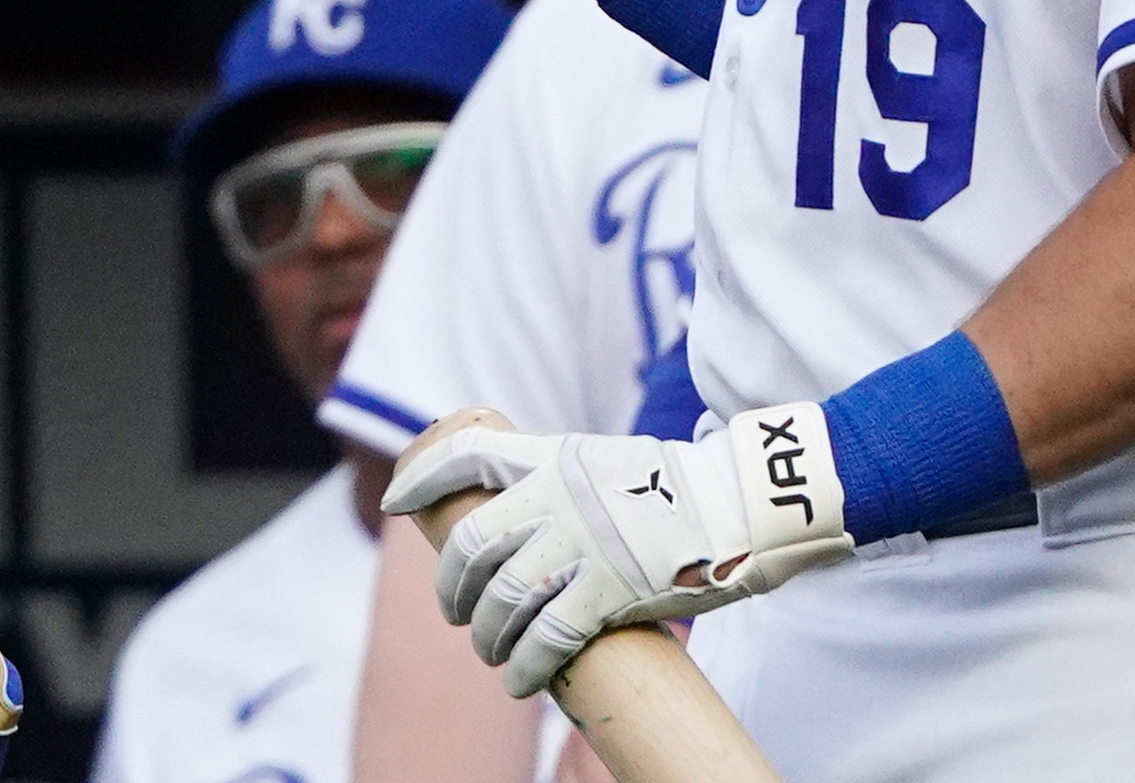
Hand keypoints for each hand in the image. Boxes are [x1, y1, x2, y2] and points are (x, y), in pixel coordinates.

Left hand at [386, 414, 850, 698]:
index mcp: (552, 456)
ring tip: (488, 653)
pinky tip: (519, 680)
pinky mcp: (609, 591)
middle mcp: (557, 496)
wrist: (738, 504)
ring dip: (485, 636)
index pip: (466, 455)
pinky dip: (523, 666)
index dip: (420, 478)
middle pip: (471, 545)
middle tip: (453, 611)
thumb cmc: (674, 489)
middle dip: (449, 588)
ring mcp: (581, 543)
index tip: (396, 502)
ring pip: (502, 599)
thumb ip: (559, 482)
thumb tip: (520, 518)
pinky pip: (546, 638)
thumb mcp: (604, 463)